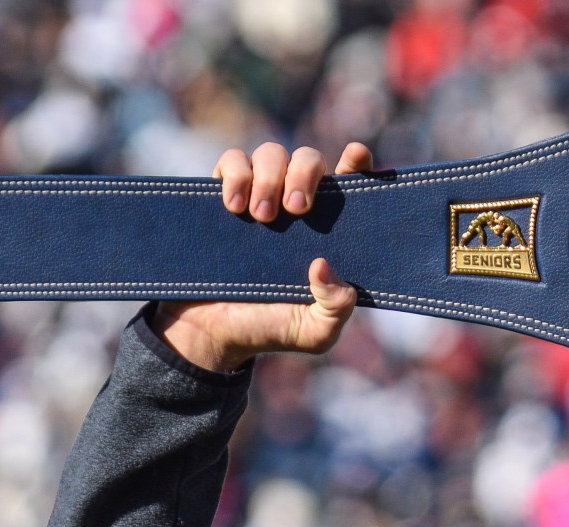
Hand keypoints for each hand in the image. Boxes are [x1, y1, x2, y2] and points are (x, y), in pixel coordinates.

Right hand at [153, 142, 374, 373]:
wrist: (211, 330)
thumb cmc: (270, 327)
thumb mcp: (315, 331)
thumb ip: (336, 307)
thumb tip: (325, 267)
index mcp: (327, 230)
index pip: (350, 185)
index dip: (357, 163)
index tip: (357, 154)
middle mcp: (295, 206)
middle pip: (309, 159)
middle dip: (305, 173)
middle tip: (295, 209)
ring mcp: (259, 196)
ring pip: (271, 153)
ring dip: (268, 177)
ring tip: (260, 216)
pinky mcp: (222, 195)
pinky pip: (230, 161)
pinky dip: (234, 174)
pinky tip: (233, 206)